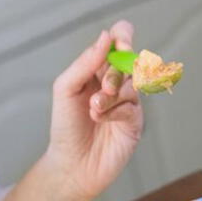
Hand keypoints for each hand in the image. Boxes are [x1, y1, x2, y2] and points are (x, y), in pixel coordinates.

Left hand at [46, 20, 143, 200]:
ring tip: (94, 108)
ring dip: (111, 94)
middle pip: (129, 62)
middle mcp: (116, 83)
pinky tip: (101, 119)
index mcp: (98, 70)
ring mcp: (128, 101)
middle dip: (116, 72)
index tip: (121, 38)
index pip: (117, 43)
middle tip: (103, 86)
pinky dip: (115, 111)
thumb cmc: (66, 127)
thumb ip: (85, 62)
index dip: (123, 36)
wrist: (72, 164)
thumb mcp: (66, 88)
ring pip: (132, 84)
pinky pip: (132, 106)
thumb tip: (106, 38)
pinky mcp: (136, 120)